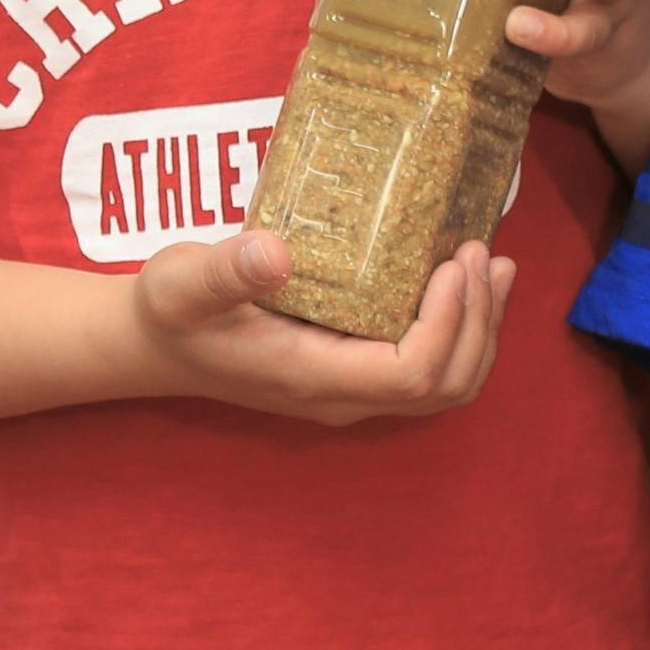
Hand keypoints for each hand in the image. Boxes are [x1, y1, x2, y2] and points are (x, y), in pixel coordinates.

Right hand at [124, 231, 513, 425]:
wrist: (154, 342)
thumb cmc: (169, 309)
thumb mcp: (181, 282)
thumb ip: (223, 271)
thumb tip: (274, 253)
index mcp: (312, 378)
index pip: (412, 375)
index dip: (447, 325)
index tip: (452, 263)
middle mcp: (342, 396)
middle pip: (446, 386)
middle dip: (478, 323)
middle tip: (483, 255)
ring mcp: (352, 391)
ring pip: (447, 383)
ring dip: (480, 327)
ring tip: (495, 266)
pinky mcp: (355, 371)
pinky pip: (429, 367)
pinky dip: (460, 328)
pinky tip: (467, 281)